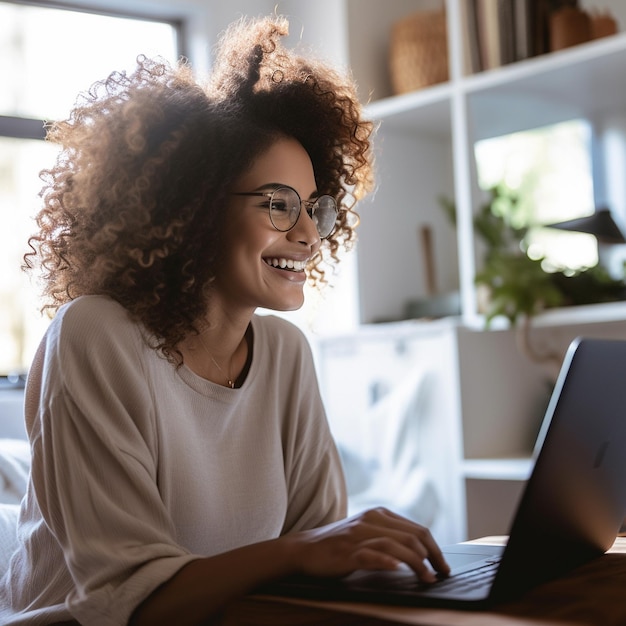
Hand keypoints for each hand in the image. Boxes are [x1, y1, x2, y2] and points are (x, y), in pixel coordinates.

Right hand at [288, 507, 449, 582]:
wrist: (304, 548)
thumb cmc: (339, 544)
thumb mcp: (366, 533)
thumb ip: (389, 536)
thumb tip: (421, 552)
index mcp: (379, 514)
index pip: (417, 529)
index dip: (435, 548)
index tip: (444, 565)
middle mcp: (371, 520)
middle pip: (411, 536)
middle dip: (432, 557)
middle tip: (441, 575)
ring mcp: (358, 535)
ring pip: (395, 545)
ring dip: (416, 564)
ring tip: (427, 578)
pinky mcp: (346, 552)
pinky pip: (370, 555)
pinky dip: (385, 561)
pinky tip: (397, 569)